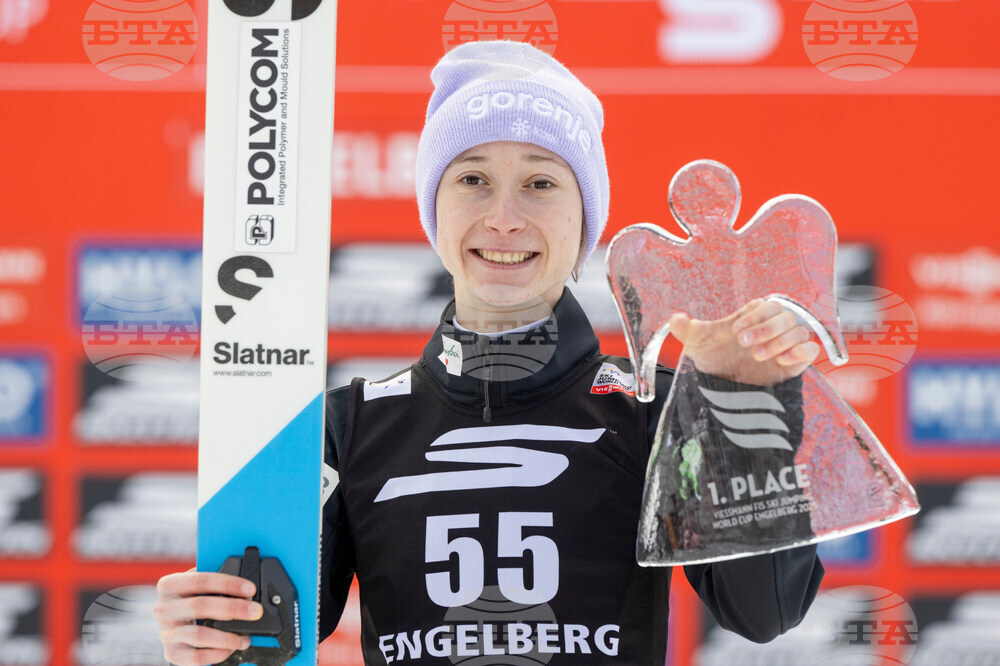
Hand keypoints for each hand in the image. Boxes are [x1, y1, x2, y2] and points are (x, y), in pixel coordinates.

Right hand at [154, 568, 262, 665]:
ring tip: (245, 637)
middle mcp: (164, 608)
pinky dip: (217, 654)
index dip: (228, 584)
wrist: (176, 623)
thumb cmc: (193, 599)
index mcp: (170, 585)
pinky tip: (231, 649)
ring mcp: (166, 632)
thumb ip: (214, 584)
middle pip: (200, 606)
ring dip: (227, 637)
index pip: (200, 581)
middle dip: (232, 608)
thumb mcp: (199, 586)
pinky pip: (195, 657)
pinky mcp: (171, 653)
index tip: (250, 589)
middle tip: (255, 611)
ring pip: (198, 634)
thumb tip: (245, 587)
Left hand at [669, 298, 819, 386]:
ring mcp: (786, 344)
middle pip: (785, 316)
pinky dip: (801, 352)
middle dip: (766, 328)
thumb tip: (676, 319)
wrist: (724, 388)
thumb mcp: (697, 343)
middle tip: (743, 343)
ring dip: (780, 341)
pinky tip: (782, 361)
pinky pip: (811, 349)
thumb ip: (686, 330)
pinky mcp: (796, 362)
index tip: (734, 331)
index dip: (754, 315)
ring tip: (756, 356)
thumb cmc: (714, 358)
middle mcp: (773, 328)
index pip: (766, 305)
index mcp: (755, 316)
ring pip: (799, 331)